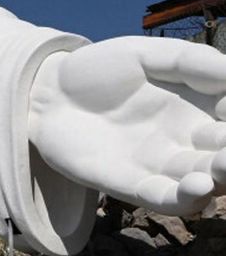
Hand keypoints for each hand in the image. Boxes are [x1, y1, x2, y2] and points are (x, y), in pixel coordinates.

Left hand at [29, 37, 225, 215]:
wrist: (46, 93)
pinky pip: (167, 199)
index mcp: (202, 107)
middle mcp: (191, 140)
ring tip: (223, 167)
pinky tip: (198, 186)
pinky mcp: (133, 185)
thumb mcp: (144, 55)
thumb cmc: (100, 70)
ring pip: (207, 181)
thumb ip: (188, 62)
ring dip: (222, 177)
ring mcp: (163, 165)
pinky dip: (187, 198)